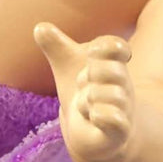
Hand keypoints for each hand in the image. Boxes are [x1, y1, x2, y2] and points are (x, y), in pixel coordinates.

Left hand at [33, 22, 134, 161]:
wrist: (92, 135)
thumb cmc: (83, 93)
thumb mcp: (67, 67)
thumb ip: (56, 46)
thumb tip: (39, 26)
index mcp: (112, 63)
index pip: (116, 47)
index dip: (105, 47)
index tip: (91, 52)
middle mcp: (122, 83)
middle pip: (110, 69)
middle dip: (87, 76)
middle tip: (82, 86)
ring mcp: (123, 107)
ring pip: (107, 94)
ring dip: (88, 100)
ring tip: (84, 105)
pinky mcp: (119, 130)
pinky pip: (114, 118)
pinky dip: (99, 115)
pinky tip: (92, 117)